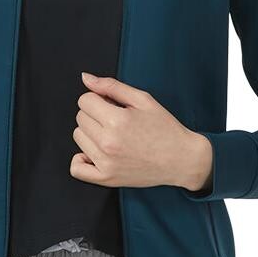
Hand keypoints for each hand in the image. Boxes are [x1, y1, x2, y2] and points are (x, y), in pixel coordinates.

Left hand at [70, 72, 212, 191]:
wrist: (181, 159)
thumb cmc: (165, 129)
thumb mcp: (143, 99)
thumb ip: (111, 86)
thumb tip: (86, 78)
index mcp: (117, 121)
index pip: (84, 100)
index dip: (99, 99)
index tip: (112, 105)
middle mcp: (108, 143)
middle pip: (80, 117)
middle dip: (95, 114)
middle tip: (116, 120)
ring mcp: (105, 163)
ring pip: (78, 137)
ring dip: (91, 133)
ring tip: (112, 135)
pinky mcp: (106, 178)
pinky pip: (76, 168)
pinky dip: (81, 159)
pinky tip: (95, 153)